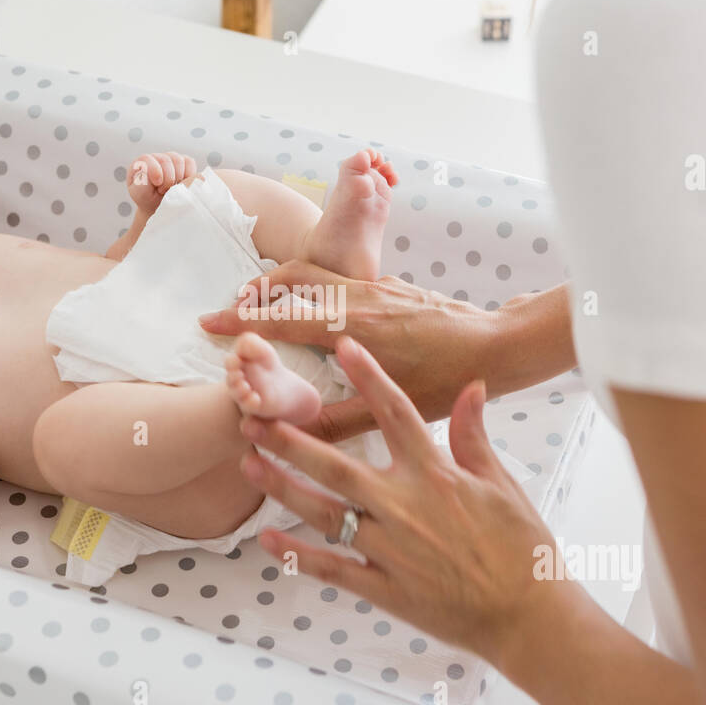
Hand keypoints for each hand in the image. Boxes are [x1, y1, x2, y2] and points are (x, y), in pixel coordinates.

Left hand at [127, 152, 196, 214]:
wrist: (160, 207)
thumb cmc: (148, 201)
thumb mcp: (140, 195)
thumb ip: (143, 183)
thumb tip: (157, 173)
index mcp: (141, 164)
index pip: (147, 159)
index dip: (155, 171)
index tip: (157, 184)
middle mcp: (156, 158)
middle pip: (165, 160)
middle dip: (167, 179)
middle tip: (163, 191)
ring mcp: (170, 159)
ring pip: (178, 160)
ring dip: (177, 178)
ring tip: (172, 189)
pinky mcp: (184, 162)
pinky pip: (189, 162)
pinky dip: (188, 175)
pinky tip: (182, 185)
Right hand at [199, 260, 560, 442]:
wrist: (498, 346)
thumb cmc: (447, 380)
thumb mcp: (389, 412)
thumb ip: (333, 424)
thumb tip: (284, 433)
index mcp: (351, 326)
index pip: (280, 317)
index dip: (240, 320)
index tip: (207, 321)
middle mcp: (359, 297)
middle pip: (290, 280)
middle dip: (254, 292)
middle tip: (229, 307)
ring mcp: (377, 286)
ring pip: (315, 271)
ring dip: (283, 283)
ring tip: (263, 300)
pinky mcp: (392, 286)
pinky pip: (341, 277)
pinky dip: (316, 285)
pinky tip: (319, 306)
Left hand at [237, 336, 571, 672]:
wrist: (529, 615)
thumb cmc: (522, 547)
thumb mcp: (503, 483)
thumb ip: (474, 435)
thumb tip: (471, 386)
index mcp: (436, 475)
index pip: (396, 414)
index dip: (369, 377)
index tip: (342, 348)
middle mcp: (405, 506)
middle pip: (336, 464)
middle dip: (290, 439)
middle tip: (253, 418)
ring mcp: (390, 549)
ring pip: (323, 512)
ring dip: (281, 487)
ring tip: (247, 465)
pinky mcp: (384, 588)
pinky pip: (331, 568)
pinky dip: (296, 555)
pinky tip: (267, 539)